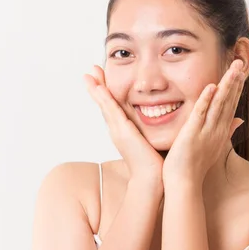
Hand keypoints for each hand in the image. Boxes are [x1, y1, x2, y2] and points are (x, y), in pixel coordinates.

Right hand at [83, 65, 164, 190]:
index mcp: (124, 131)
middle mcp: (117, 129)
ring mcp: (117, 130)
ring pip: (105, 105)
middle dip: (97, 87)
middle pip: (104, 104)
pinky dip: (104, 99)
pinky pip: (111, 111)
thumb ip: (150, 131)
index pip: (113, 108)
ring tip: (89, 74)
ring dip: (97, 89)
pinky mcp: (122, 132)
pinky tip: (100, 87)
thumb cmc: (154, 163)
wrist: (151, 178)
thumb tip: (159, 121)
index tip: (101, 79)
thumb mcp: (150, 141)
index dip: (106, 94)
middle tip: (90, 71)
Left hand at [162, 59, 244, 186]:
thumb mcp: (214, 146)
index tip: (241, 72)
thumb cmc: (195, 167)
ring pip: (219, 104)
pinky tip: (212, 87)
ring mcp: (206, 132)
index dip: (236, 88)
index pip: (230, 105)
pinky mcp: (193, 134)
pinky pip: (201, 114)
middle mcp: (217, 130)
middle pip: (228, 101)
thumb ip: (226, 131)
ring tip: (233, 69)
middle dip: (235, 81)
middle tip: (241, 62)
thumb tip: (239, 120)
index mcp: (220, 131)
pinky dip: (206, 100)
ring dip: (226, 86)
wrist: (185, 183)